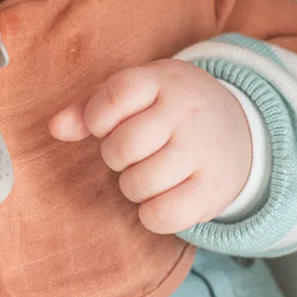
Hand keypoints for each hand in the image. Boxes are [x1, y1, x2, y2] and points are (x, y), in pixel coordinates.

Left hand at [49, 59, 251, 233]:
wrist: (242, 128)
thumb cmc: (169, 108)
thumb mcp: (136, 93)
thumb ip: (90, 107)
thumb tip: (55, 128)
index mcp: (162, 80)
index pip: (116, 96)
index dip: (97, 118)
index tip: (105, 125)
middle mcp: (186, 112)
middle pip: (122, 147)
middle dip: (115, 157)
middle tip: (132, 153)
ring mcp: (203, 151)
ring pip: (139, 184)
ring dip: (132, 186)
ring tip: (148, 172)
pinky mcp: (214, 191)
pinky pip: (163, 216)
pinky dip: (151, 214)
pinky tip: (160, 198)